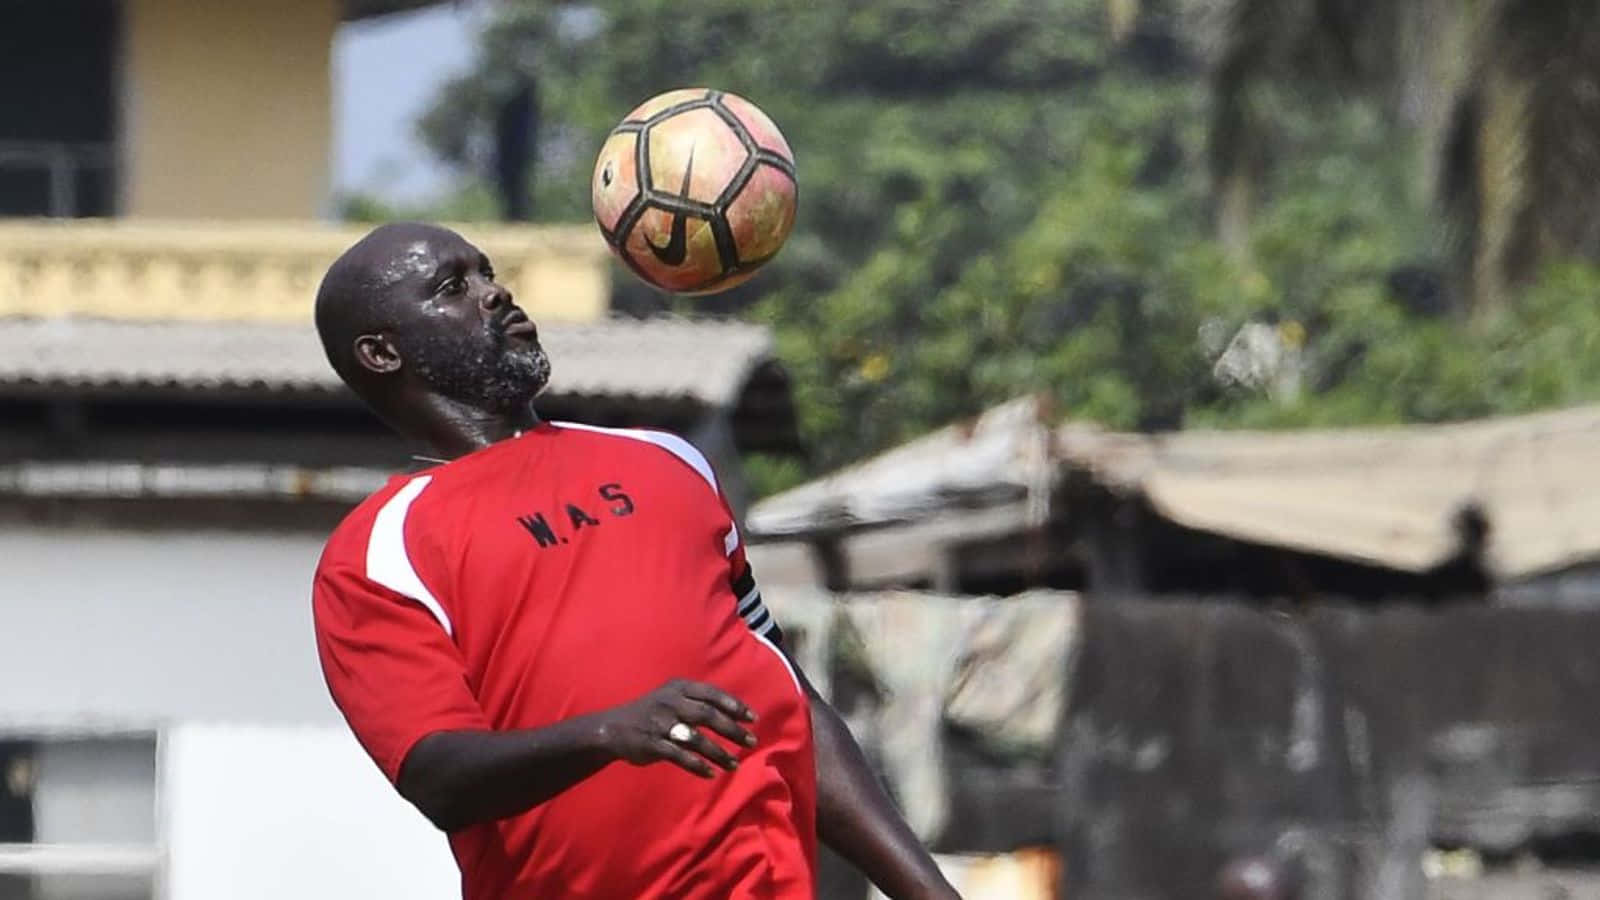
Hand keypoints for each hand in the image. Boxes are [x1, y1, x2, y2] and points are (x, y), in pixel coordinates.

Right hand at [595, 679, 758, 777]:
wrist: (611, 728)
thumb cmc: (649, 712)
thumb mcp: (670, 696)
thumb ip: (695, 701)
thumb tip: (731, 713)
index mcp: (678, 688)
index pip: (712, 694)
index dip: (734, 705)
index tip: (752, 719)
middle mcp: (670, 703)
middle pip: (708, 715)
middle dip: (733, 729)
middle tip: (751, 741)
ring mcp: (661, 724)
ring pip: (697, 739)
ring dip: (719, 753)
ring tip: (734, 764)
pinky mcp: (653, 744)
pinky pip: (681, 757)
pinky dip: (698, 766)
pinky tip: (711, 773)